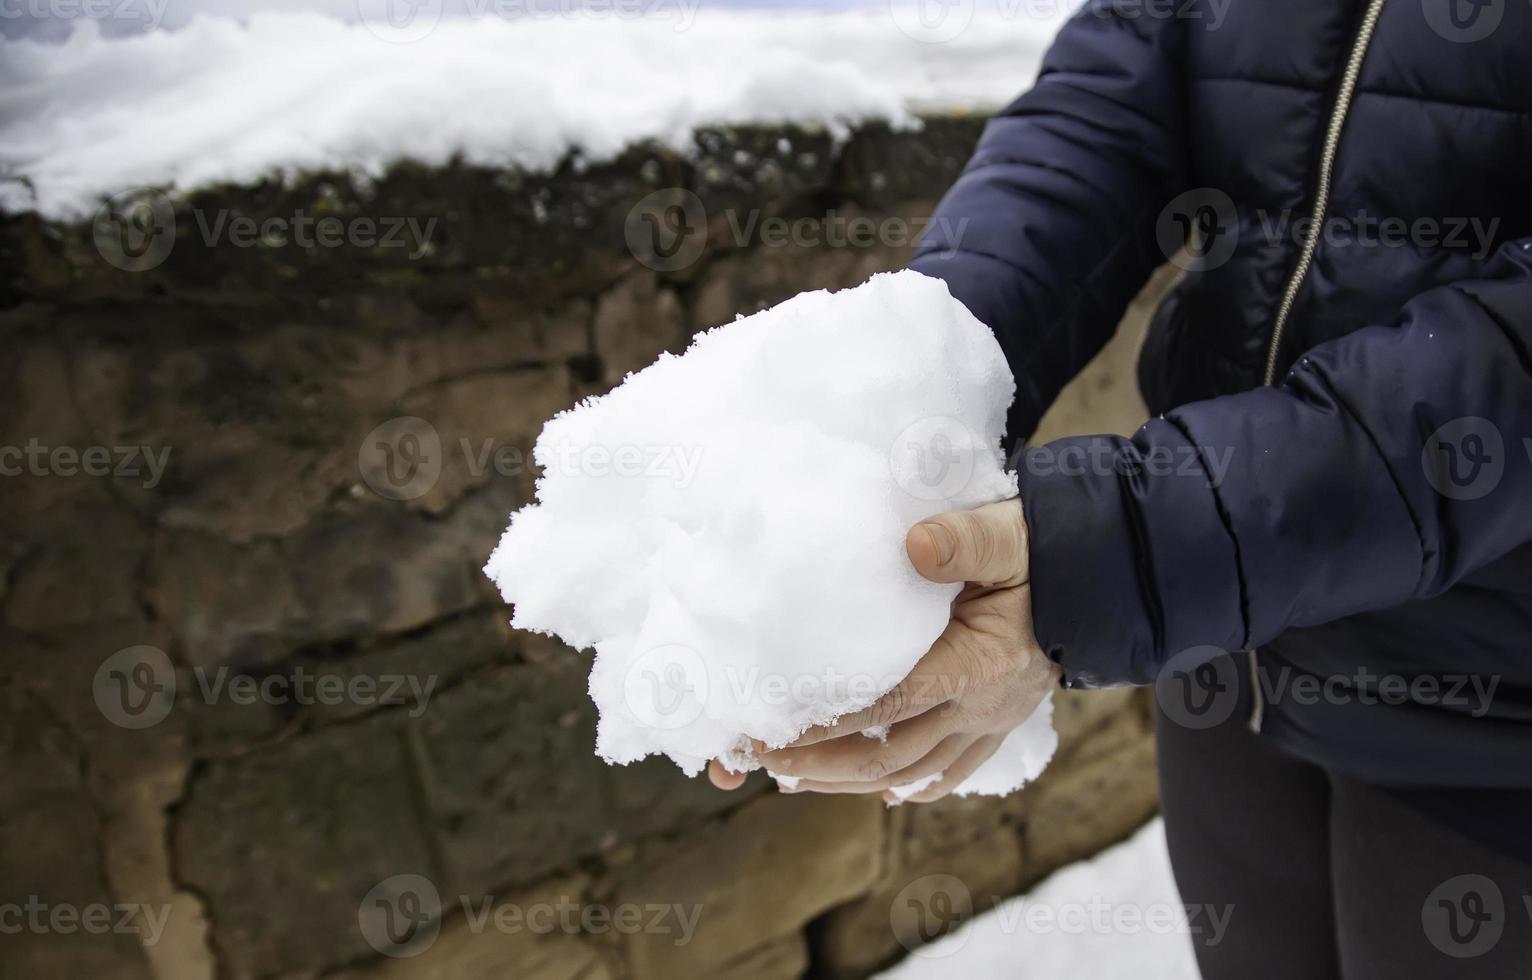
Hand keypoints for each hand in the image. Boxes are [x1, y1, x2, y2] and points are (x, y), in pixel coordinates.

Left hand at [708, 498, 1059, 801]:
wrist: (1106, 576)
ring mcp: (992, 722)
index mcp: (976, 667)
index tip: (776, 730)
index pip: (889, 709)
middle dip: (822, 763)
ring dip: (853, 781)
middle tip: (766, 760)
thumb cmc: (1046, 550)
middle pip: (890, 756)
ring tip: (798, 778)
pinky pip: (952, 770)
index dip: (828, 726)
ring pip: (914, 773)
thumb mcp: (1007, 534)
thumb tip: (914, 547)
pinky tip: (884, 794)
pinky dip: (914, 787)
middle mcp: (982, 708)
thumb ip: (963, 541)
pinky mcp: (999, 724)